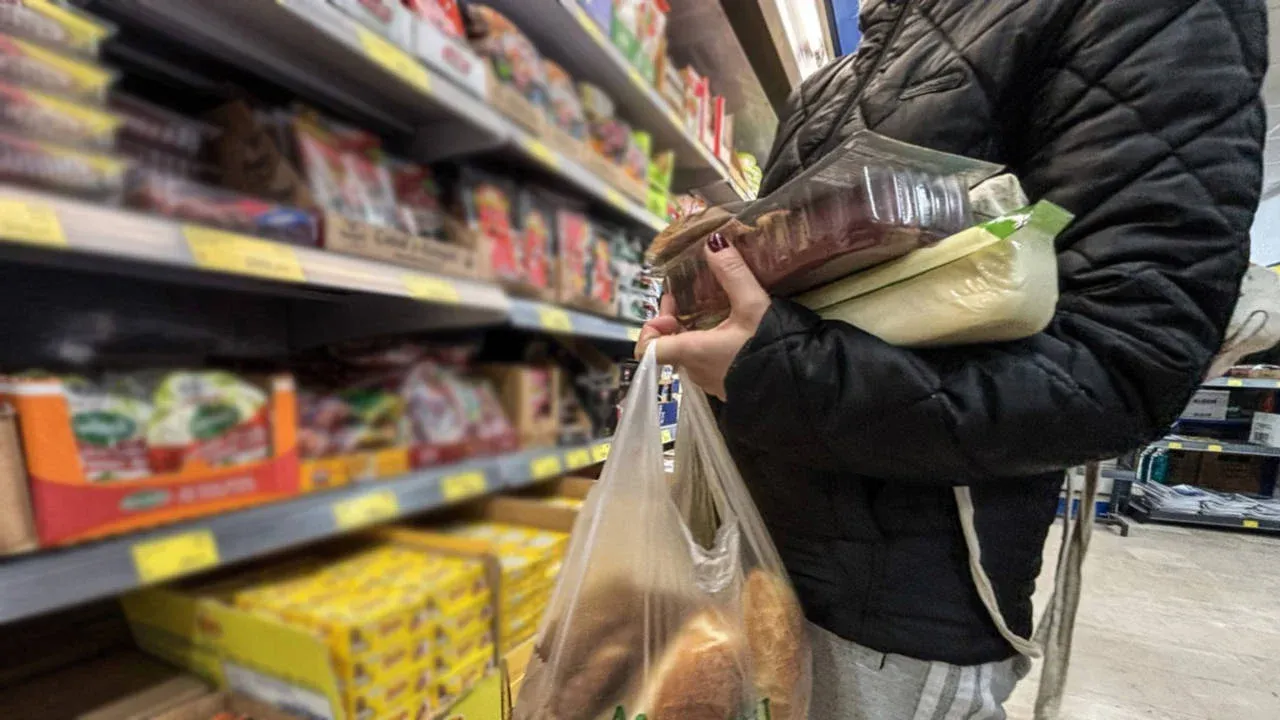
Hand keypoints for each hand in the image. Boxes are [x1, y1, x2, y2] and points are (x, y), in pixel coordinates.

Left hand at [634, 233, 768, 398]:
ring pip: (689, 357)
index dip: (651, 328)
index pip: (650, 350)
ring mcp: (712, 383)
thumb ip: (731, 272)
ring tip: (707, 313)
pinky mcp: (728, 387)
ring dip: (690, 335)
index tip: (669, 309)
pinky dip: (707, 347)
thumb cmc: (772, 345)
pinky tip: (728, 333)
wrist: (803, 384)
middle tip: (682, 301)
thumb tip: (712, 241)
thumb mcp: (753, 304)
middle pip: (669, 349)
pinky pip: (707, 365)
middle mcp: (696, 372)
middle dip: (672, 323)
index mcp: (692, 352)